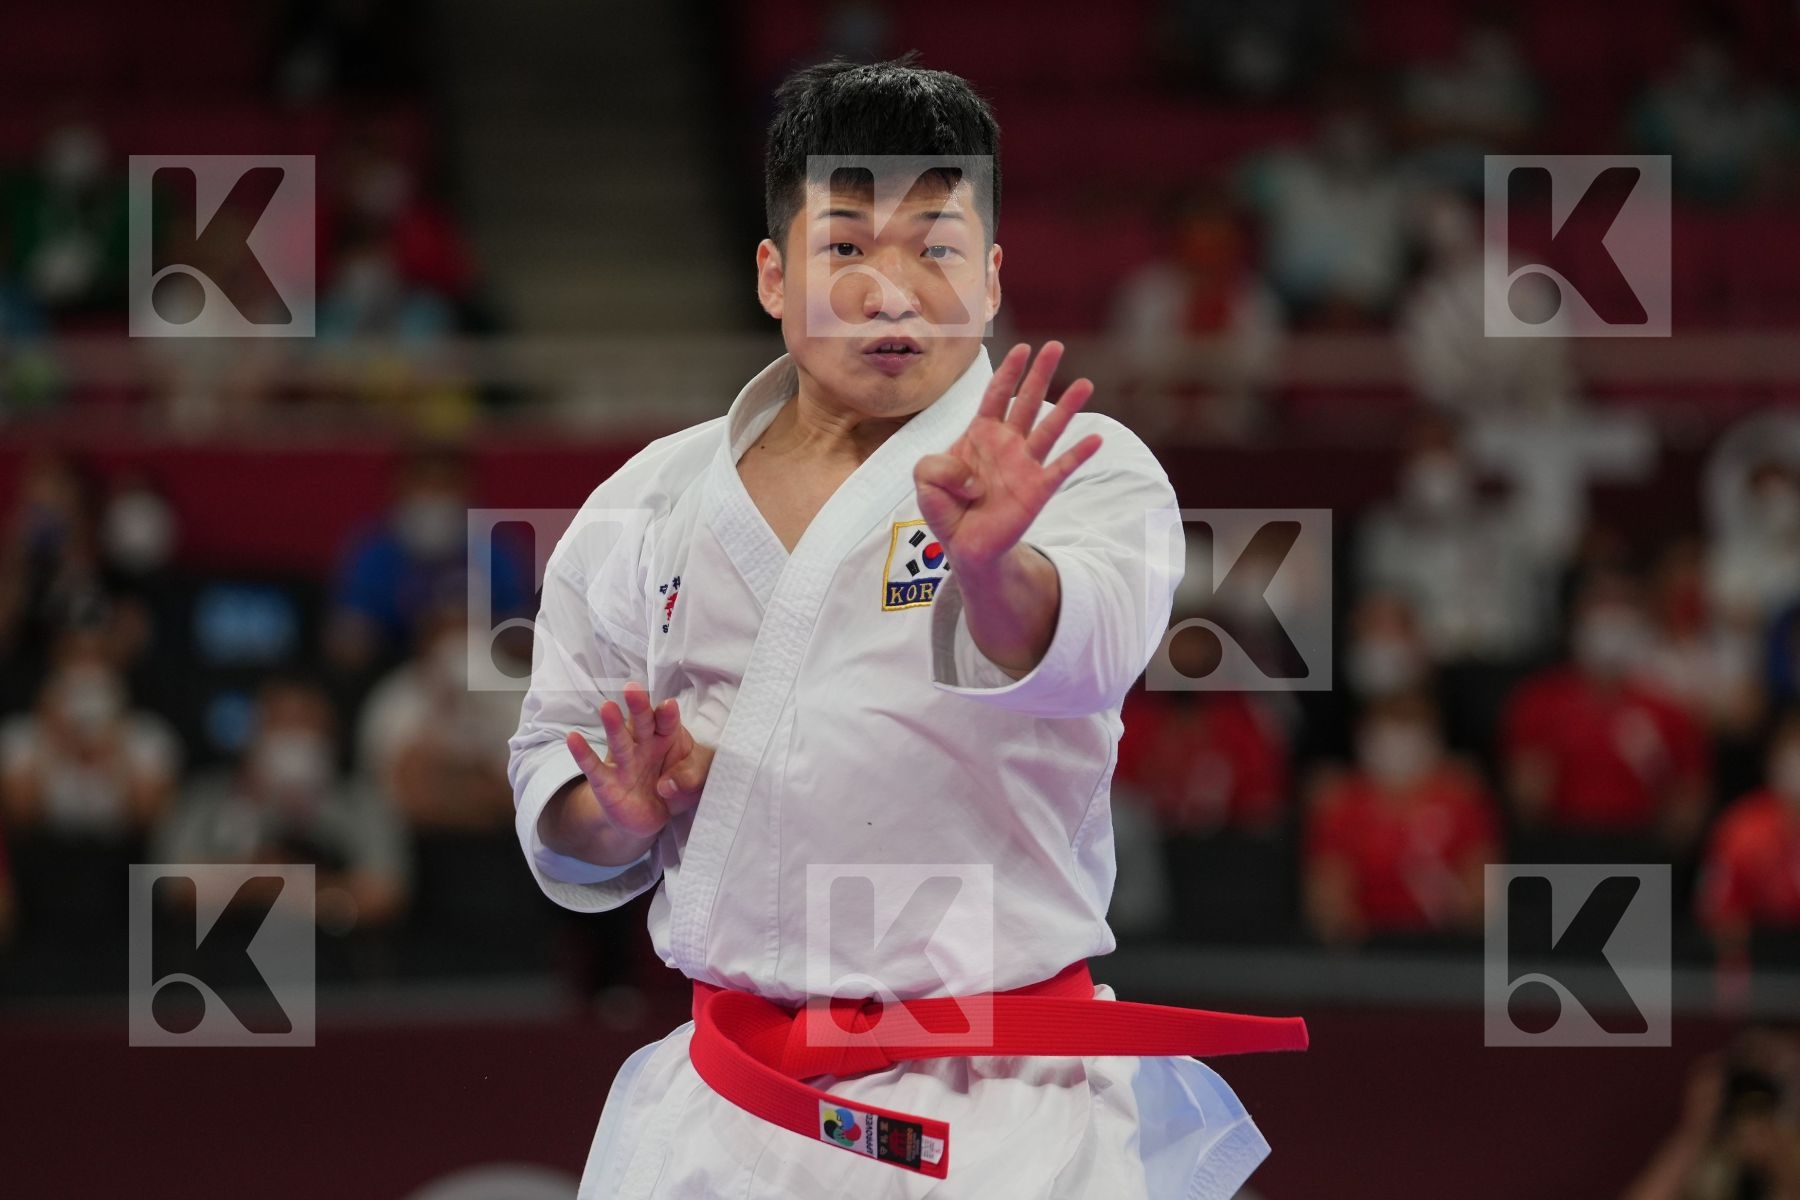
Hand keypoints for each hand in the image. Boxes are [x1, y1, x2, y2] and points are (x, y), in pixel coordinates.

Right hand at [564, 681, 712, 842]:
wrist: (648, 814)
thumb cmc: (674, 787)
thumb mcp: (691, 784)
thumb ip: (687, 780)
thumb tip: (667, 786)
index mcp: (666, 739)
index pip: (667, 724)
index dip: (667, 715)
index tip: (669, 705)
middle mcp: (643, 745)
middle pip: (642, 723)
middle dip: (639, 707)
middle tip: (633, 689)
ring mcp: (623, 762)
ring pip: (618, 740)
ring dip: (613, 724)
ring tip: (608, 707)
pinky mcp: (606, 782)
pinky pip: (593, 767)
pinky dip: (583, 753)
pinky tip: (573, 738)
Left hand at [913, 341, 1103, 575]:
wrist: (965, 545)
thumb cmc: (946, 506)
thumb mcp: (924, 479)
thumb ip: (934, 467)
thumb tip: (971, 479)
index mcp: (980, 434)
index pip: (996, 395)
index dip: (1007, 372)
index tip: (1021, 348)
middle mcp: (1007, 444)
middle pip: (1027, 402)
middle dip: (1040, 374)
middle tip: (1056, 346)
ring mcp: (1025, 465)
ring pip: (1049, 429)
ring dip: (1067, 407)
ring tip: (1085, 384)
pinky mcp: (1038, 489)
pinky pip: (1061, 468)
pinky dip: (1079, 454)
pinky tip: (1096, 438)